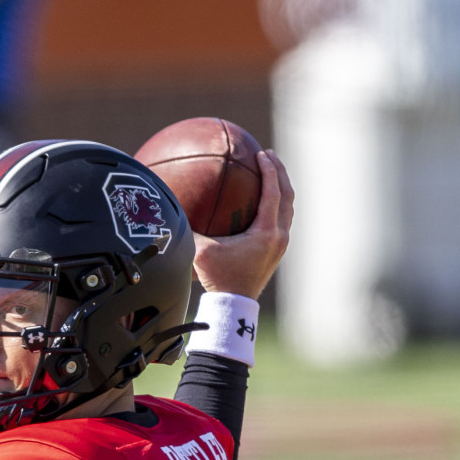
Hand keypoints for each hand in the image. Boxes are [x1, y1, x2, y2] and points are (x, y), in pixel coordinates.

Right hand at [191, 150, 293, 299]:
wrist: (234, 306)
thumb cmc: (219, 279)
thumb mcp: (201, 252)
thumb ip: (189, 228)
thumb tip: (171, 206)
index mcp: (267, 232)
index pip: (274, 192)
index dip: (269, 170)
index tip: (261, 153)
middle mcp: (279, 237)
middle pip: (288, 196)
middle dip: (280, 173)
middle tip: (269, 156)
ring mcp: (280, 246)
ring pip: (288, 210)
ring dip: (281, 190)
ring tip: (271, 175)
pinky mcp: (276, 254)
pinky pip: (281, 222)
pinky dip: (275, 207)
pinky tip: (261, 205)